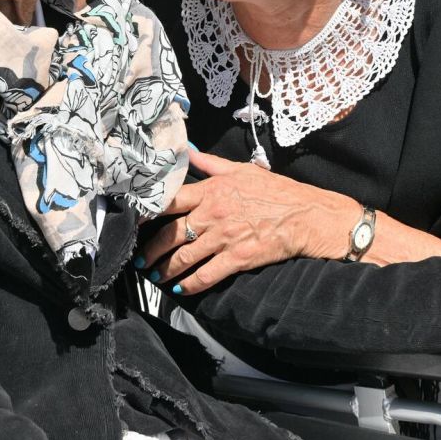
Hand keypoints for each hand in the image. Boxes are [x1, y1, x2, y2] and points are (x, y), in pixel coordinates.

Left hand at [140, 149, 355, 294]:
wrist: (306, 215)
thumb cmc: (276, 191)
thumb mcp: (242, 170)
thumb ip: (210, 163)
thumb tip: (188, 150)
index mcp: (211, 190)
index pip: (169, 200)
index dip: (147, 213)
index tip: (134, 223)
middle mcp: (213, 214)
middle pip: (171, 234)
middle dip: (151, 250)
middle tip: (140, 259)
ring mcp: (224, 238)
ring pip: (184, 258)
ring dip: (165, 270)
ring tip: (155, 276)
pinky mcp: (238, 258)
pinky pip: (207, 275)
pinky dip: (191, 285)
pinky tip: (181, 290)